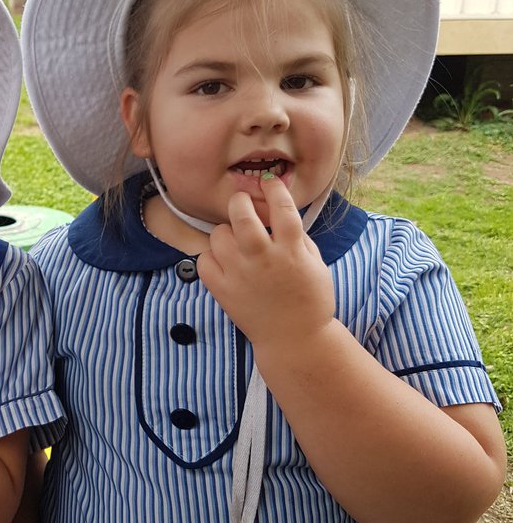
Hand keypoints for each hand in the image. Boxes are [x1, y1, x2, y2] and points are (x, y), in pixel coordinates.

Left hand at [197, 175, 334, 350]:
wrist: (294, 340)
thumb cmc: (310, 301)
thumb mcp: (317, 264)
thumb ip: (299, 238)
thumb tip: (280, 213)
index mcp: (291, 251)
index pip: (282, 208)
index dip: (274, 189)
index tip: (269, 183)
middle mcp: (263, 260)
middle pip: (242, 216)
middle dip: (240, 201)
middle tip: (242, 203)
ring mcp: (240, 275)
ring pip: (219, 235)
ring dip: (225, 231)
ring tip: (234, 239)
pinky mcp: (223, 290)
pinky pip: (204, 261)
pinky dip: (211, 256)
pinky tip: (224, 260)